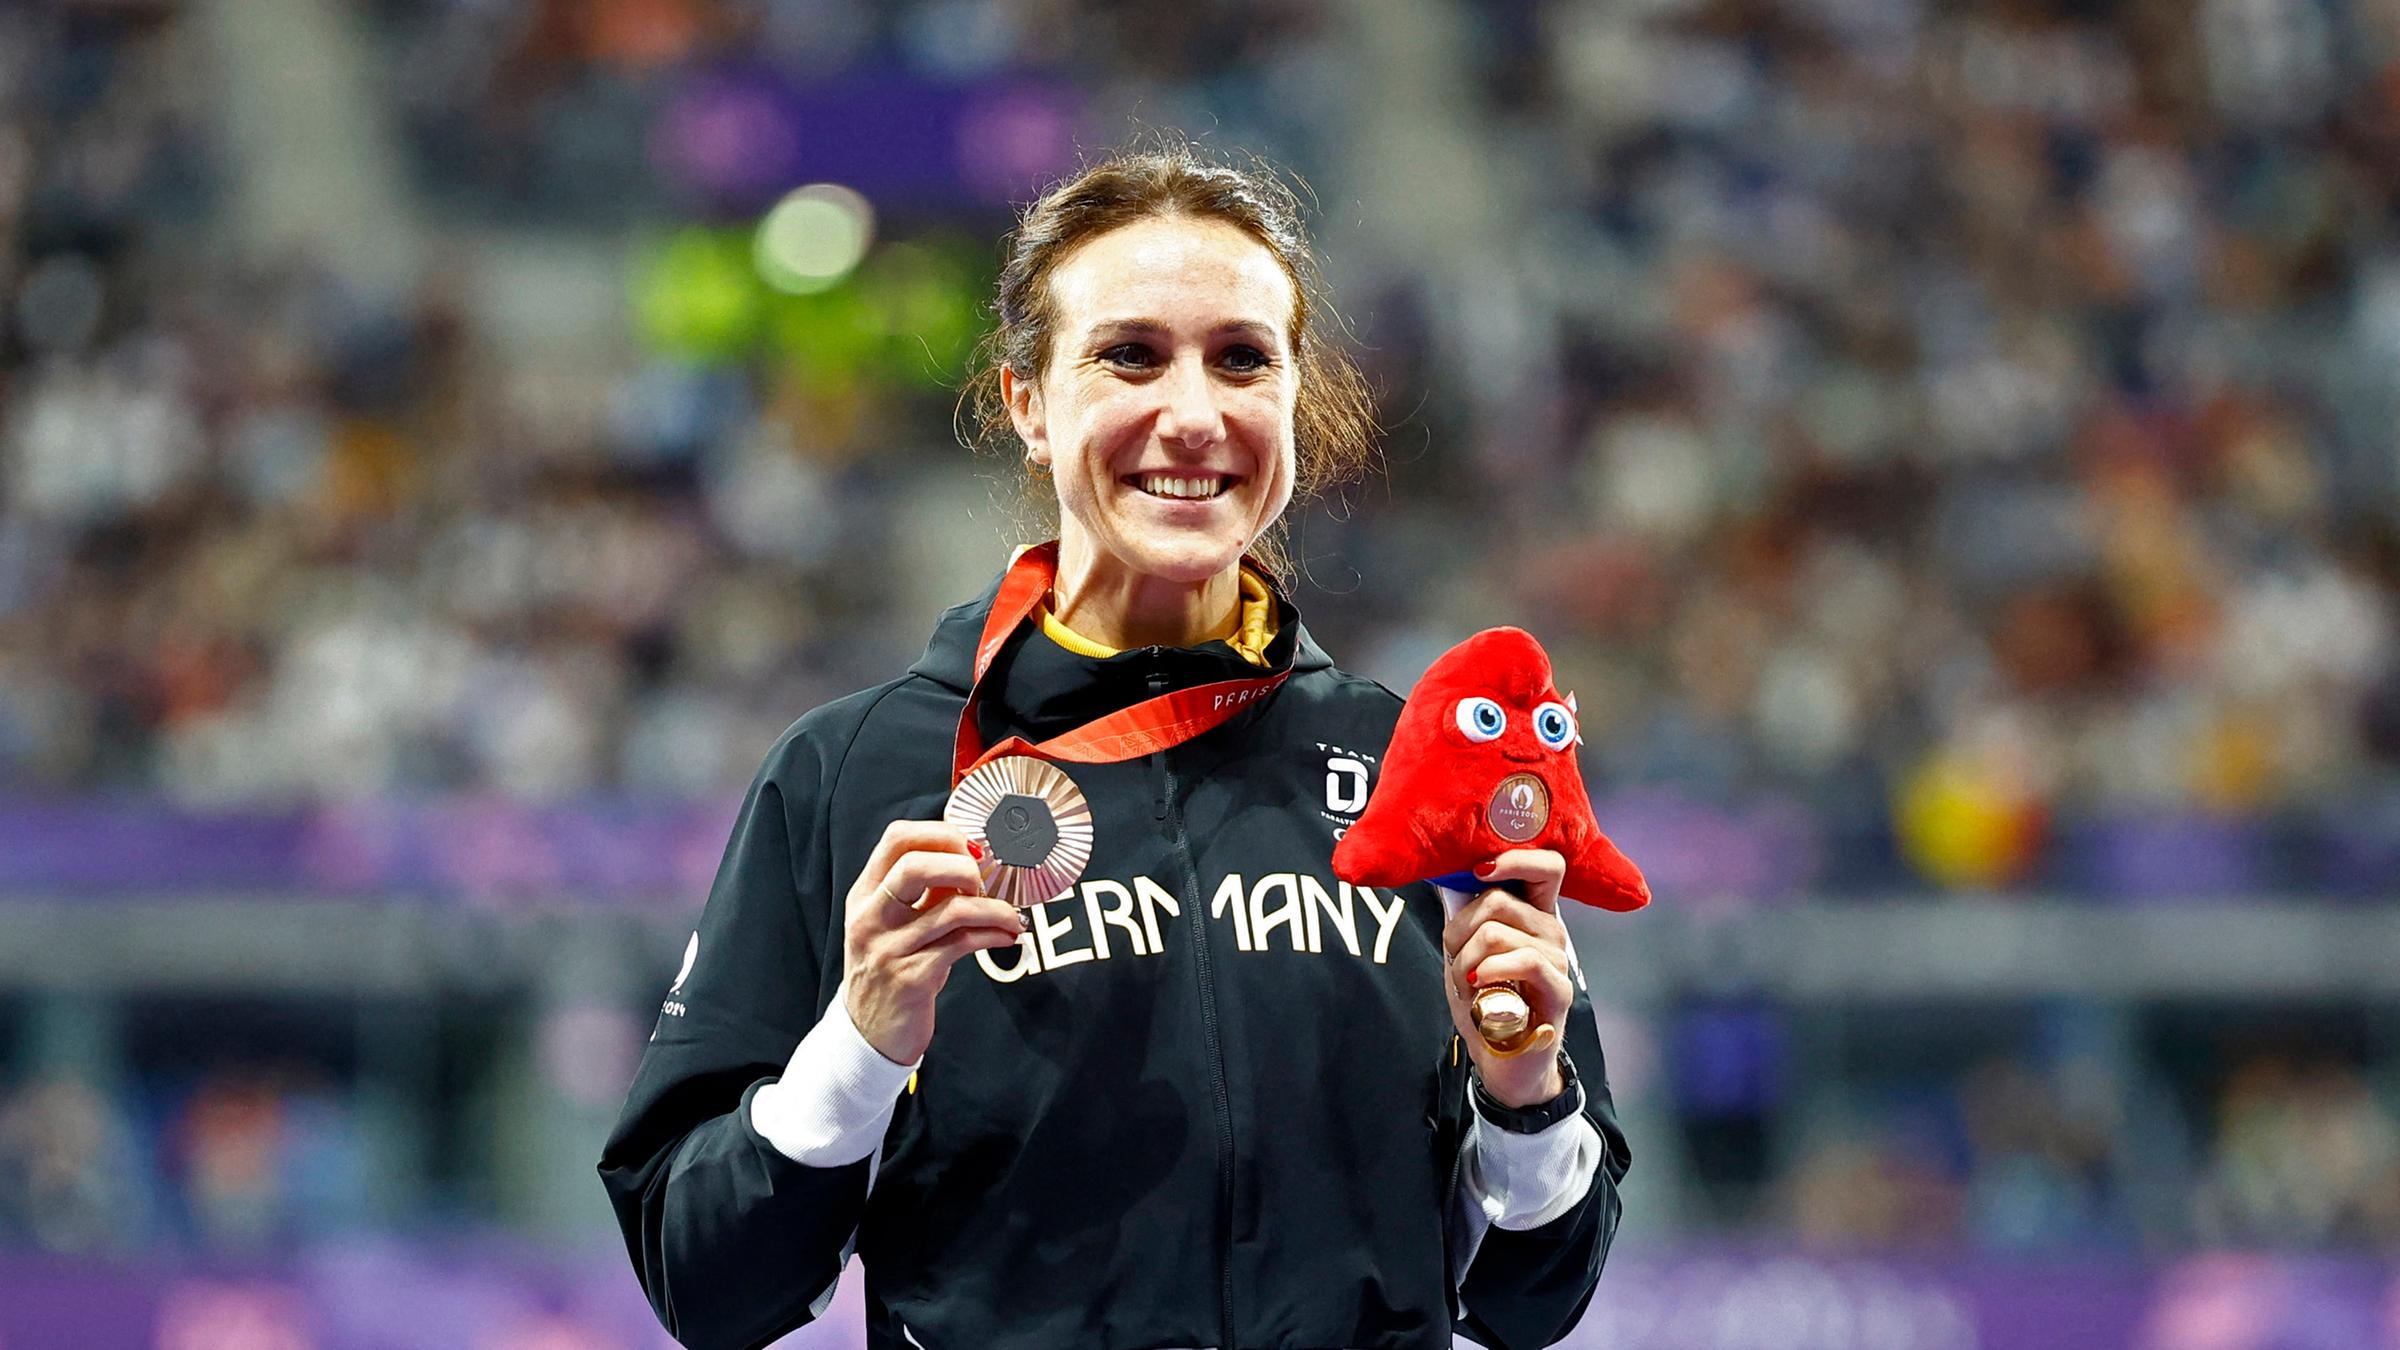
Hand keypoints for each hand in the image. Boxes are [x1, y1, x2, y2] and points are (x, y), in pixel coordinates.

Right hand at [842, 820, 1025, 1063]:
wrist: (870, 1032)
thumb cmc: (893, 967)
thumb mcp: (896, 923)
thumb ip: (925, 891)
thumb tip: (973, 857)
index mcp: (865, 894)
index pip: (896, 838)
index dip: (941, 833)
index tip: (972, 848)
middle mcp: (870, 917)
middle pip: (915, 865)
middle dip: (963, 866)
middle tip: (984, 882)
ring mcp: (888, 949)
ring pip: (951, 909)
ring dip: (994, 908)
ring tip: (1011, 916)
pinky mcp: (911, 978)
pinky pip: (963, 943)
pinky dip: (994, 934)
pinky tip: (1008, 936)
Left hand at [1441, 848, 1573, 1108]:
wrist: (1501, 1059)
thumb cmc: (1484, 1001)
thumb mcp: (1465, 953)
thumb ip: (1464, 919)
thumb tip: (1446, 879)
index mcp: (1533, 914)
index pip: (1544, 865)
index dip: (1512, 858)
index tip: (1476, 870)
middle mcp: (1551, 930)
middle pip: (1497, 899)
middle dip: (1458, 929)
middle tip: (1455, 958)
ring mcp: (1558, 959)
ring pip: (1497, 932)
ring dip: (1464, 961)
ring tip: (1466, 985)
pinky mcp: (1560, 990)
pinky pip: (1524, 960)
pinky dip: (1489, 970)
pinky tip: (1478, 986)